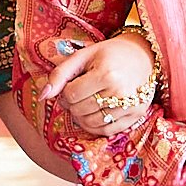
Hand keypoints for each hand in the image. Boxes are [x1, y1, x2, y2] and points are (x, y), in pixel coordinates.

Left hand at [41, 33, 158, 139]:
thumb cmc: (109, 54)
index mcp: (107, 74)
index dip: (65, 92)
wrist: (143, 55)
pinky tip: (94, 114)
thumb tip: (42, 96)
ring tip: (84, 103)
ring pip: (92, 123)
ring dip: (82, 117)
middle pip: (80, 111)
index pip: (71, 95)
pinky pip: (107, 131)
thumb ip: (60, 74)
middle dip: (73, 105)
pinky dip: (95, 126)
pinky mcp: (136, 116)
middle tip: (77, 94)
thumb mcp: (83, 56)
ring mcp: (130, 107)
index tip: (71, 85)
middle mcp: (120, 93)